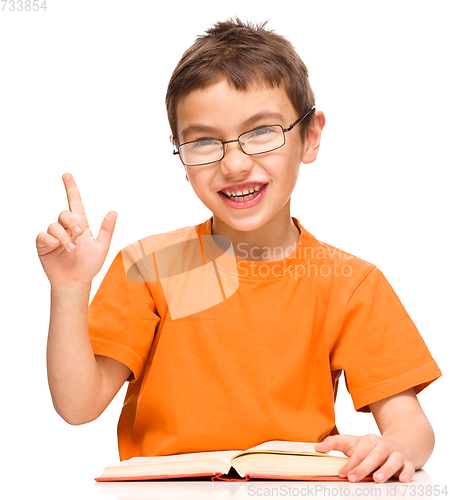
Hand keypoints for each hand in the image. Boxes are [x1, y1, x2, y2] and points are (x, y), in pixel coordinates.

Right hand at [36, 173, 117, 291]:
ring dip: (64, 237)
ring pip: (55, 226)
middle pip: (65, 214)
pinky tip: (56, 245)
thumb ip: (107, 230)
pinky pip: (43, 236)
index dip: (71, 188)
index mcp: (81, 225)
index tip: (66, 175)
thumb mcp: (102, 247)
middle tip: (80, 234)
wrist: (76, 282)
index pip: (75, 203)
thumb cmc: (89, 265)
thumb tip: (114, 212)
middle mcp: (67, 228)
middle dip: (72, 222)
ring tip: (72, 249)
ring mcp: (54, 236)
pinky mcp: (44, 245)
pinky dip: (50, 239)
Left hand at [315, 434, 414, 482]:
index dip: (349, 463)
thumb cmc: (371, 447)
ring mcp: (395, 454)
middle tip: (353, 478)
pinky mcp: (406, 463)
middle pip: (373, 456)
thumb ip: (334, 443)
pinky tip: (403, 479)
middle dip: (362, 468)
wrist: (399, 444)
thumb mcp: (352, 443)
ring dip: (385, 470)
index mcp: (368, 440)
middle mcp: (382, 446)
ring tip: (377, 479)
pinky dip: (407, 472)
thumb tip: (316, 447)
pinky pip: (408, 467)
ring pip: (392, 460)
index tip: (341, 473)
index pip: (358, 452)